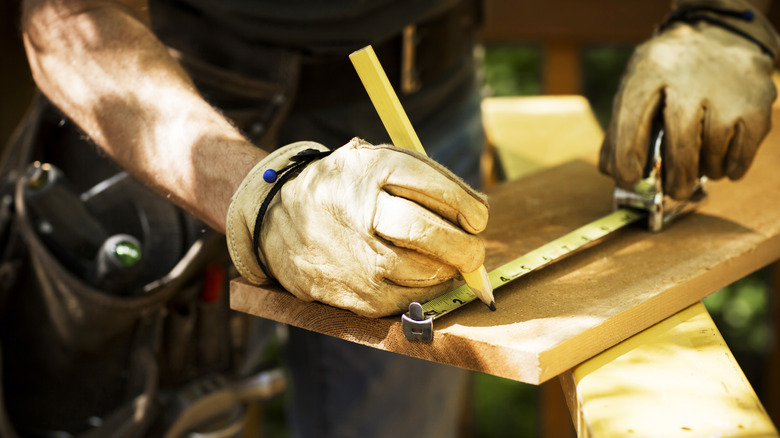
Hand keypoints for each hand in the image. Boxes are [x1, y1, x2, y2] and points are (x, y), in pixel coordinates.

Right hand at [227, 139, 488, 317]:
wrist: (276, 219)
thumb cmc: (344, 190)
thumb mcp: (373, 163)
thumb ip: (422, 179)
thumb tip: (477, 215)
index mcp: (371, 170)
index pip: (437, 188)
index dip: (469, 206)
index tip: (478, 217)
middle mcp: (362, 212)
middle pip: (433, 234)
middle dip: (467, 247)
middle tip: (474, 251)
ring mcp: (357, 256)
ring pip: (426, 272)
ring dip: (448, 271)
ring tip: (448, 263)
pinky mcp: (355, 293)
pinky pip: (409, 301)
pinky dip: (427, 293)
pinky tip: (426, 280)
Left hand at [600, 21, 776, 199]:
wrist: (719, 37)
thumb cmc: (668, 75)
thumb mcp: (637, 88)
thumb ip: (620, 130)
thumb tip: (614, 174)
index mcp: (651, 69)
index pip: (633, 117)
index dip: (626, 154)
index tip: (628, 178)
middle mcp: (690, 74)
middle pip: (682, 138)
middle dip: (676, 175)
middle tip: (675, 190)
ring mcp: (728, 86)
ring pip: (714, 147)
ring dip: (705, 168)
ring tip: (699, 165)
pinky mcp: (758, 99)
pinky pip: (743, 149)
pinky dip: (732, 165)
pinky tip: (723, 164)